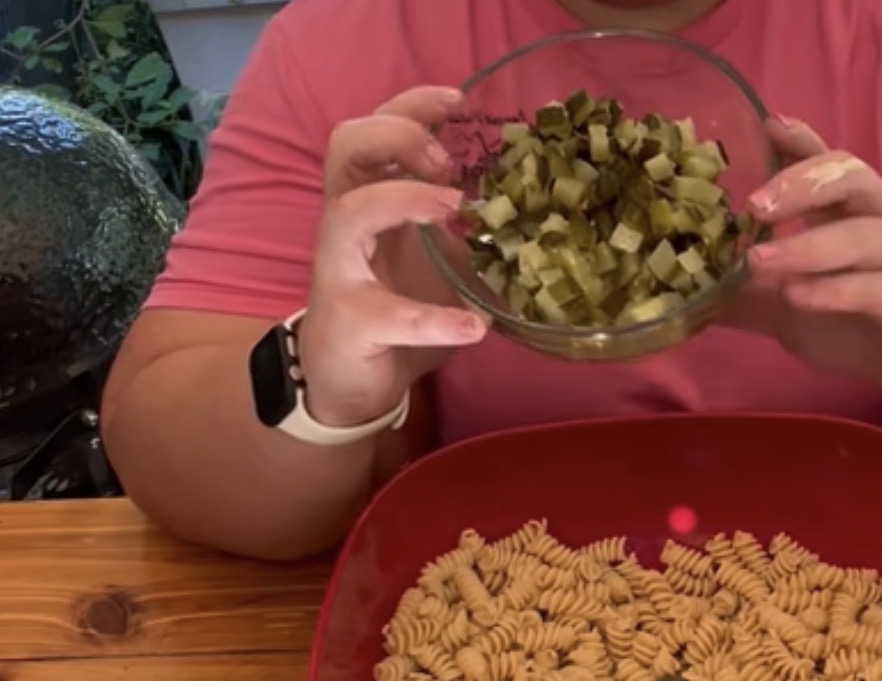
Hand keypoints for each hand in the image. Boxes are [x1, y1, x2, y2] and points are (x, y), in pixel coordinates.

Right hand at [301, 86, 489, 428]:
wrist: (349, 380)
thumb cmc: (393, 311)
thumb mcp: (439, 261)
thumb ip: (470, 232)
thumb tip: (540, 212)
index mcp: (369, 200)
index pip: (375, 128)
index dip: (410, 105)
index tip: (458, 99)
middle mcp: (346, 225)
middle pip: (345, 147)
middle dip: (397, 136)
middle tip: (447, 159)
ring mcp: (341, 272)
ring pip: (349, 214)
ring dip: (404, 200)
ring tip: (455, 208)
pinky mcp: (352, 323)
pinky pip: (389, 316)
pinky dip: (436, 319)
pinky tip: (476, 327)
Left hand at [730, 117, 881, 403]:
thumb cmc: (861, 321)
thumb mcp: (790, 307)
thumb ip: (746, 294)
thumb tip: (687, 291)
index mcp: (853, 212)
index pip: (829, 162)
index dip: (802, 141)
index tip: (766, 126)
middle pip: (851, 179)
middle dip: (801, 184)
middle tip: (753, 205)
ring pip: (863, 236)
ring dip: (808, 246)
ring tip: (759, 261)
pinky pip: (880, 289)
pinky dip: (837, 290)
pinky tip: (799, 296)